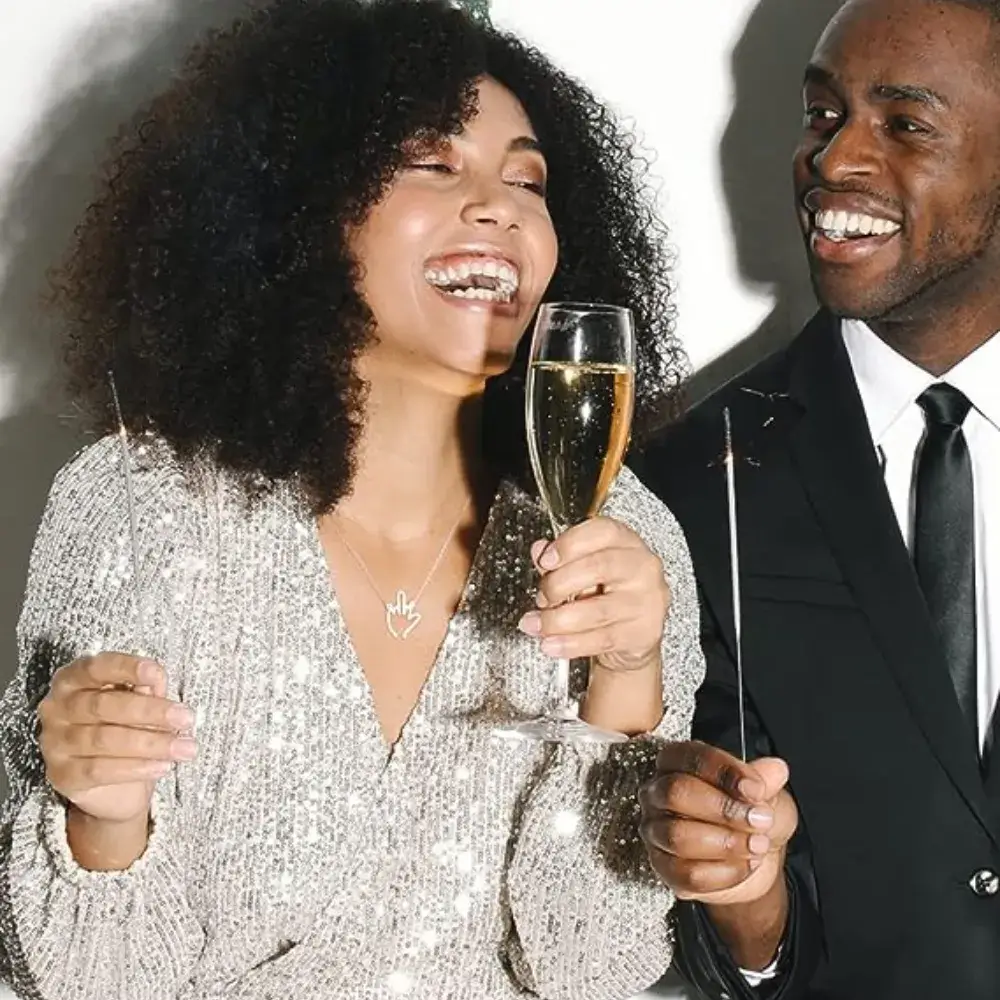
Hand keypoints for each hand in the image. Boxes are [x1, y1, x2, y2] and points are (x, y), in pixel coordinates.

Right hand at [38, 654, 195, 824]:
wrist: (112, 785)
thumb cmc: (125, 729)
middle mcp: (58, 707)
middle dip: (151, 711)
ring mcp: (55, 742)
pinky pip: (100, 770)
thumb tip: (156, 678)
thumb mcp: (139, 703)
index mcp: (74, 679)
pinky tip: (163, 766)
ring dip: (151, 743)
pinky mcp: (61, 775)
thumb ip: (146, 688)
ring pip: (105, 739)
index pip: (98, 667)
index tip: (155, 673)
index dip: (127, 669)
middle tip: (186, 718)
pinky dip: (137, 767)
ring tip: (184, 747)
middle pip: (104, 705)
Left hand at [517, 517, 669, 670]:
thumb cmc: (609, 594)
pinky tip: (552, 643)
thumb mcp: (584, 569)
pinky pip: (601, 639)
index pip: (602, 532)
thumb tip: (539, 550)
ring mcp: (647, 601)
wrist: (634, 634)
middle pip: (597, 568)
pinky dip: (570, 644)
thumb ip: (561, 559)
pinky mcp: (644, 633)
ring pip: (596, 610)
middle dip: (558, 585)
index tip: (546, 560)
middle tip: (542, 598)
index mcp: (626, 542)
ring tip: (538, 624)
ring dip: (557, 621)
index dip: (569, 544)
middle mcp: (642, 567)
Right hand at [639, 741, 797, 905]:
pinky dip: (726, 872)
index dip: (724, 772)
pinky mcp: (664, 869)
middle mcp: (659, 793)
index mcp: (678, 761)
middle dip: (723, 809)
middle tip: (760, 820)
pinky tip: (746, 864)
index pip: (691, 757)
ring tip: (758, 845)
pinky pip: (688, 874)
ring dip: (727, 844)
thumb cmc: (752, 816)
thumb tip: (775, 770)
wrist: (754, 857)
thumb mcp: (768, 793)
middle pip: (675, 793)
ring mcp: (656, 831)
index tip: (756, 790)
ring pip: (678, 837)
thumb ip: (767, 781)